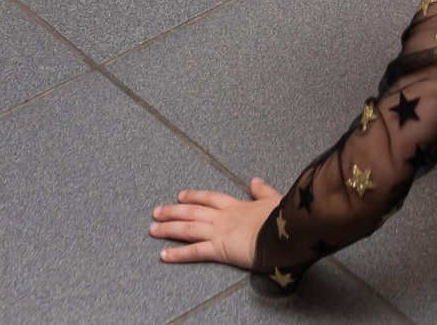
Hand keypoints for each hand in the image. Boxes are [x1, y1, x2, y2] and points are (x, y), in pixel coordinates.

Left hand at [151, 177, 279, 268]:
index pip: (210, 198)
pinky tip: (163, 255)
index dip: (194, 196)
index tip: (180, 195)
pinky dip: (177, 253)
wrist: (283, 231)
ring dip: (168, 228)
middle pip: (192, 212)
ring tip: (153, 229)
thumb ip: (263, 191)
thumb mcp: (274, 199)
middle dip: (172, 211)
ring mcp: (218, 232)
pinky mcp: (218, 248)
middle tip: (156, 212)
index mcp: (236, 205)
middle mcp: (223, 217)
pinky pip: (194, 251)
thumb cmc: (282, 217)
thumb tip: (255, 181)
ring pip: (188, 228)